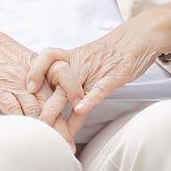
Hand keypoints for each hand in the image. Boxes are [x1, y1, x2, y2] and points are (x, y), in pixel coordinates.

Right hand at [0, 28, 75, 147]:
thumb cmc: (5, 55)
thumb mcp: (29, 63)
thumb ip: (42, 81)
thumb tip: (52, 104)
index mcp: (43, 71)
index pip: (63, 90)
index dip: (71, 107)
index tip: (77, 125)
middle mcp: (33, 79)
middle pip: (51, 106)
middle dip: (60, 128)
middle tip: (68, 147)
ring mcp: (16, 85)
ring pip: (35, 110)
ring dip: (43, 130)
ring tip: (51, 148)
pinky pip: (12, 109)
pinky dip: (20, 122)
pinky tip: (26, 136)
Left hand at [25, 20, 164, 139]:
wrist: (141, 36)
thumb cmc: (114, 51)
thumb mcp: (89, 60)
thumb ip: (73, 76)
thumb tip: (58, 98)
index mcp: (74, 57)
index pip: (48, 57)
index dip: (36, 70)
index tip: (29, 89)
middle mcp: (81, 63)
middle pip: (56, 82)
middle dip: (46, 107)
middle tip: (38, 128)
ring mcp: (97, 69)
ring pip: (74, 90)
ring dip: (64, 113)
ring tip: (56, 134)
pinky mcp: (115, 75)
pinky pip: (100, 88)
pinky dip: (90, 98)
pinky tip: (81, 110)